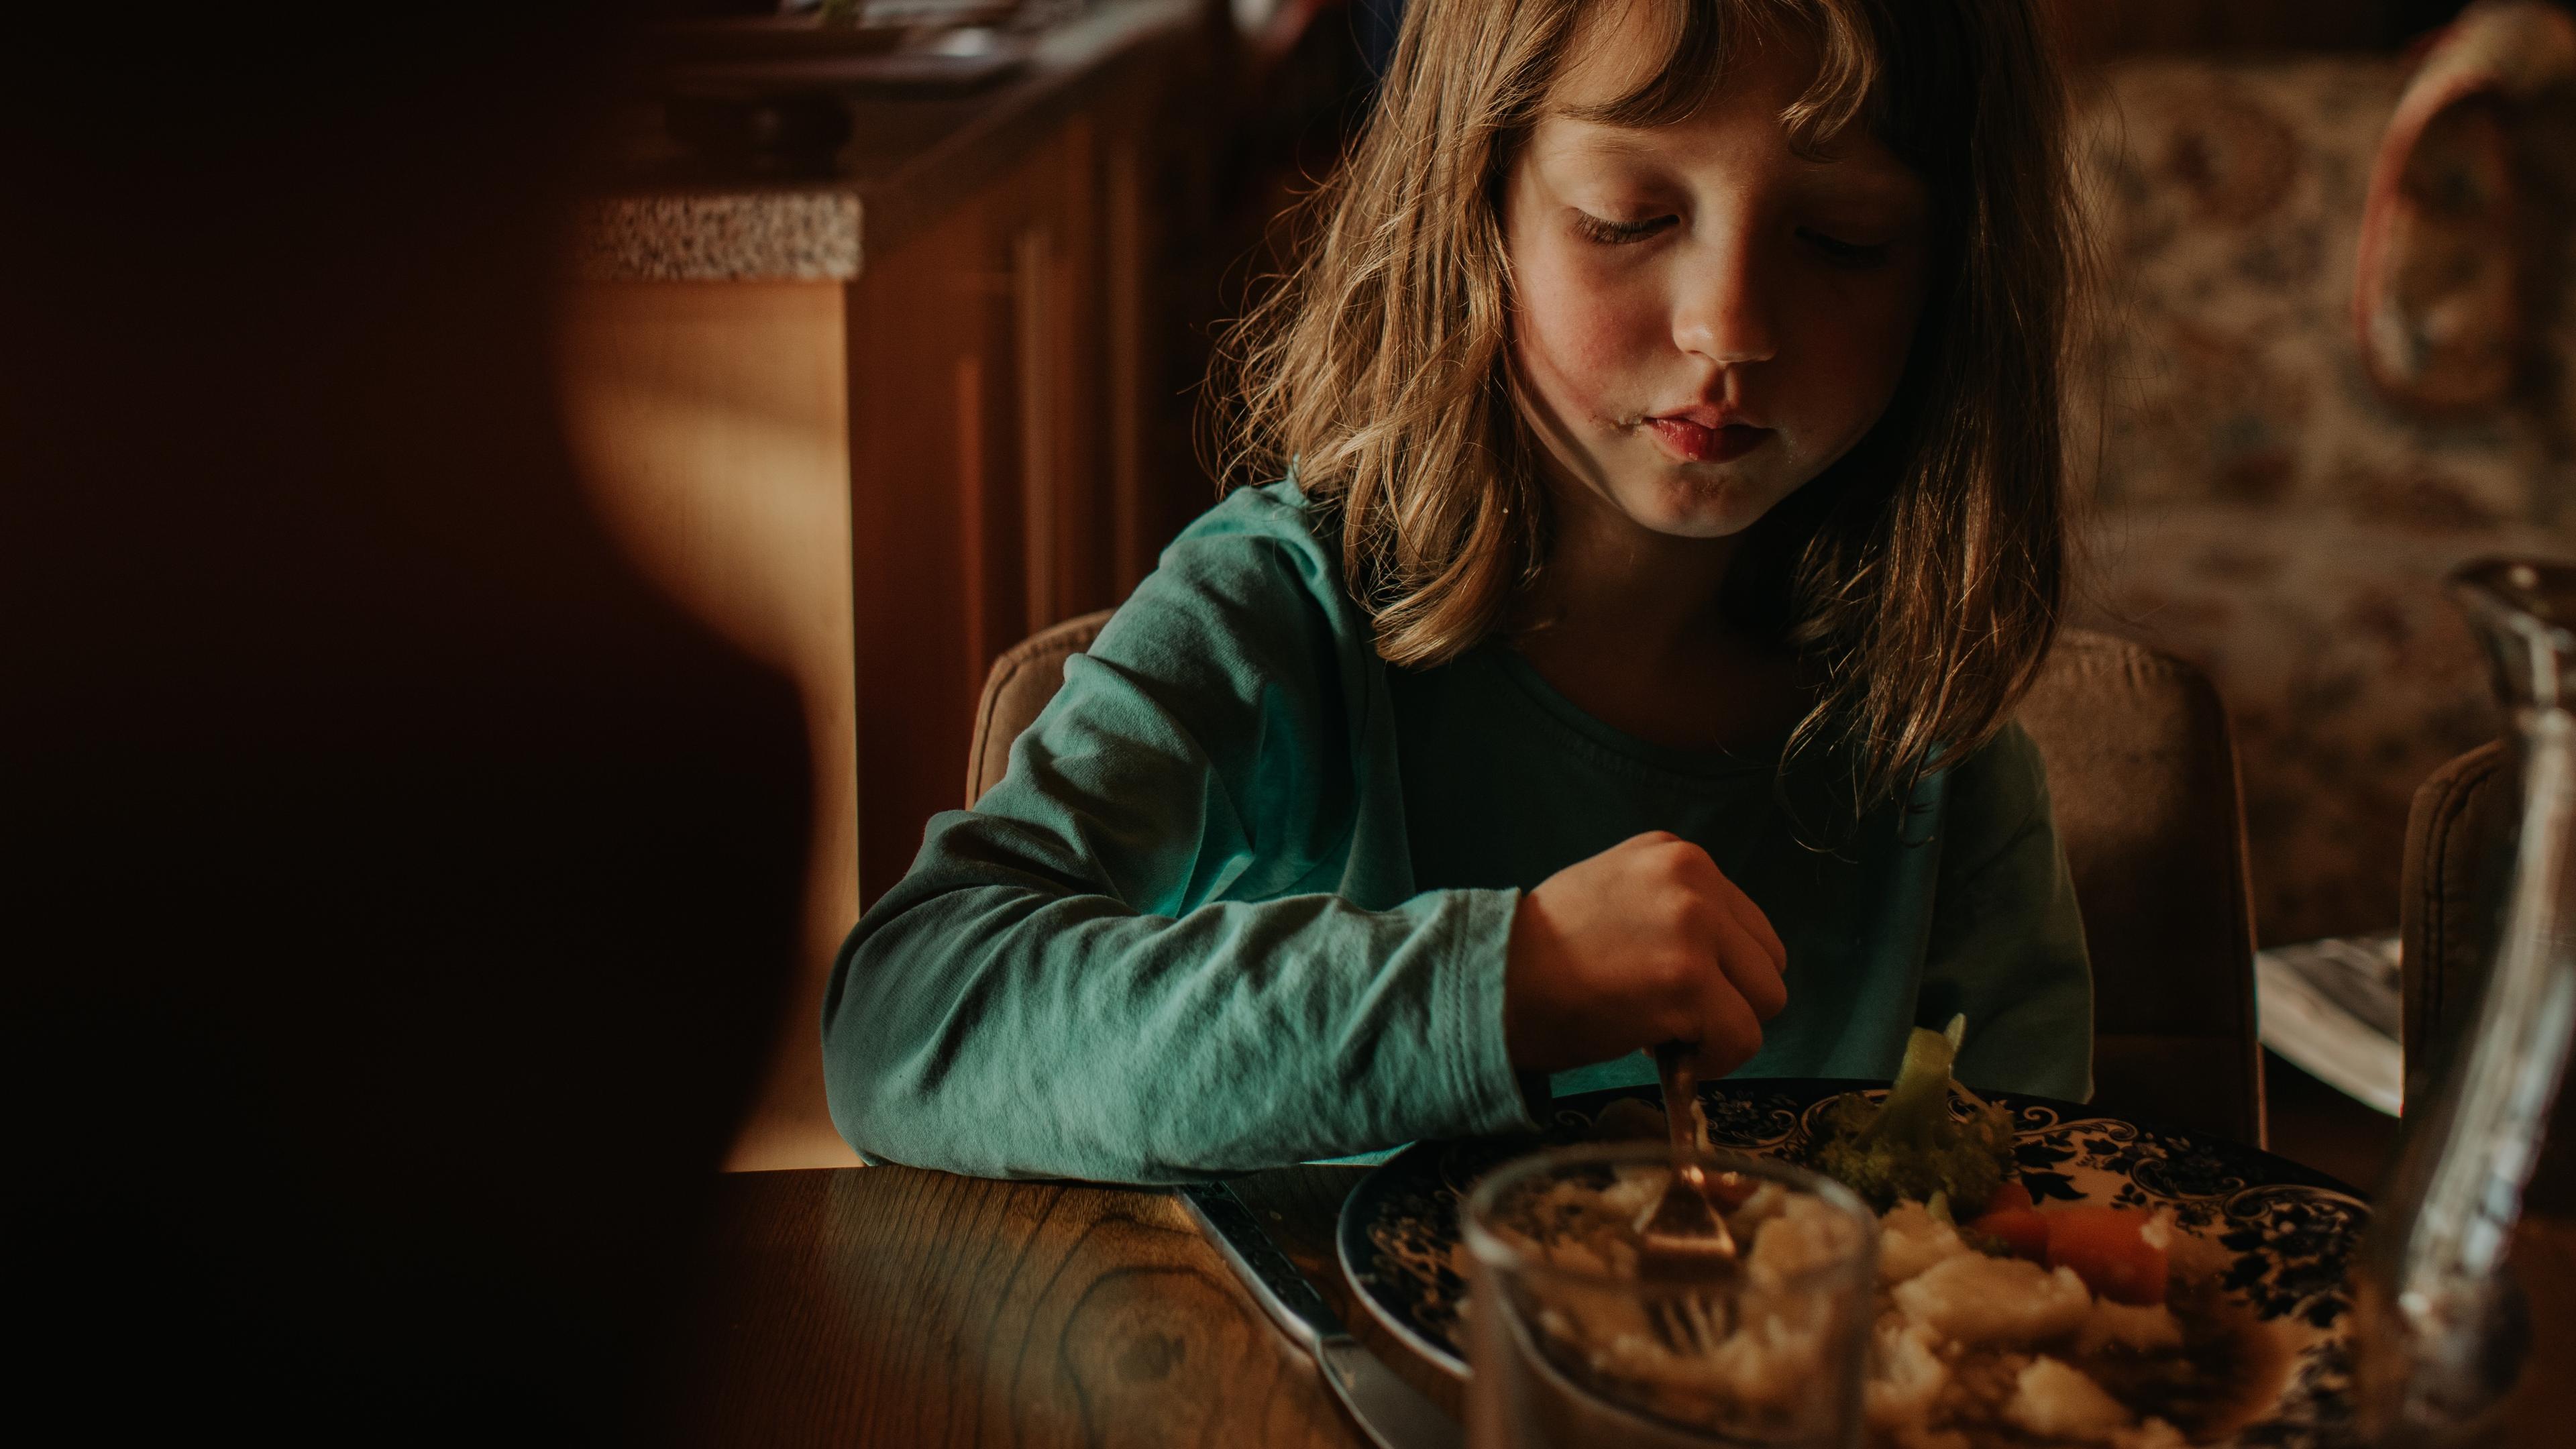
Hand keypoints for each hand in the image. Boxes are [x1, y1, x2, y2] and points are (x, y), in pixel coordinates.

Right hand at [1501, 831, 1788, 1077]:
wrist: (1492, 983)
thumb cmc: (1542, 952)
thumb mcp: (1615, 893)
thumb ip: (1672, 909)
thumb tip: (1720, 962)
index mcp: (1674, 852)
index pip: (1744, 922)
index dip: (1716, 968)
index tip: (1668, 986)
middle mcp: (1693, 876)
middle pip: (1767, 959)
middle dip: (1728, 996)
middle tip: (1668, 1013)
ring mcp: (1694, 927)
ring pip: (1766, 999)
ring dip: (1723, 1027)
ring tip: (1664, 1030)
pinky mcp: (1689, 982)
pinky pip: (1742, 1038)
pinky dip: (1714, 1060)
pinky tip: (1665, 1053)